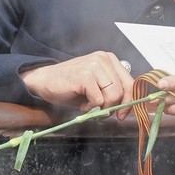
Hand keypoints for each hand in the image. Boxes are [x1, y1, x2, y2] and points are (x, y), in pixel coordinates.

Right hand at [19, 51, 133, 117]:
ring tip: (89, 105)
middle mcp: (103, 59)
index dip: (129, 101)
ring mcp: (94, 66)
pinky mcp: (85, 76)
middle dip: (114, 106)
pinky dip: (91, 107)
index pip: (129, 82)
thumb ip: (112, 90)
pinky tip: (82, 104)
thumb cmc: (70, 85)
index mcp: (109, 59)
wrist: (44, 81)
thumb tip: (127, 107)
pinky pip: (98, 100)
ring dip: (102, 107)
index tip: (123, 114)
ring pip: (112, 95)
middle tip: (102, 112)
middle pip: (122, 90)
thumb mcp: (96, 85)